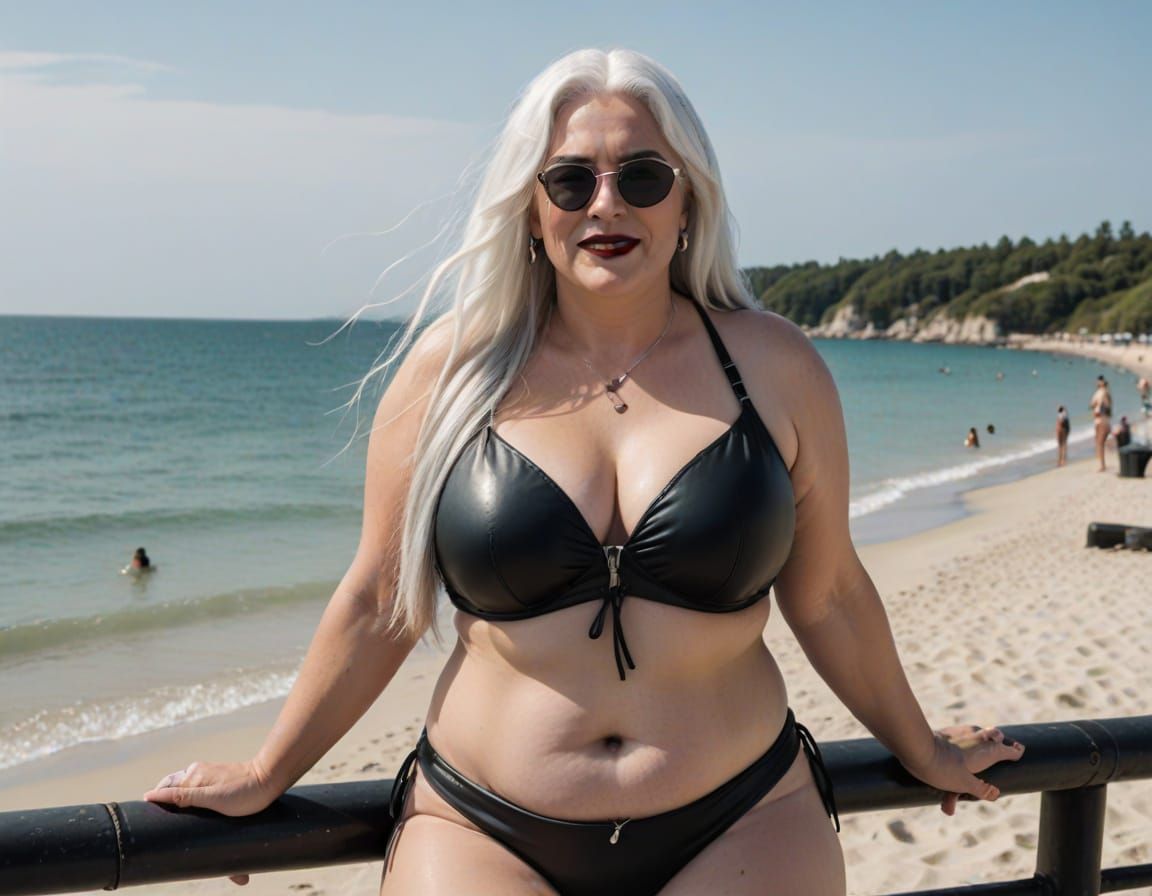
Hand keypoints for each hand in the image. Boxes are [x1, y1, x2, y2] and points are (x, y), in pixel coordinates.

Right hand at [143, 759, 279, 885]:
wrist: (270, 779)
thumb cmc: (243, 792)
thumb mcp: (211, 799)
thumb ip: (183, 797)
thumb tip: (150, 795)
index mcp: (191, 776)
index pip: (163, 789)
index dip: (156, 803)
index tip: (152, 820)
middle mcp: (197, 773)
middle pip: (172, 790)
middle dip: (167, 804)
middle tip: (168, 824)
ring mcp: (207, 775)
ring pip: (185, 790)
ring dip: (180, 803)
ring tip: (182, 821)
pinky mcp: (217, 780)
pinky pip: (197, 790)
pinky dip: (193, 800)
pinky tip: (197, 812)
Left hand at [900, 725, 1024, 814]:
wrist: (918, 748)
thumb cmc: (943, 768)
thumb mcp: (964, 784)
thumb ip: (981, 789)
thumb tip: (995, 794)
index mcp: (988, 750)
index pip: (1009, 749)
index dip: (1015, 752)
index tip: (1018, 753)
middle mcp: (979, 736)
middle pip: (996, 735)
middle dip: (1001, 740)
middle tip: (1003, 745)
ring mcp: (963, 730)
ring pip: (980, 730)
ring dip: (985, 735)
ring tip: (986, 741)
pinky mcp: (949, 729)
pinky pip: (964, 731)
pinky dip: (967, 736)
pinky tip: (962, 741)